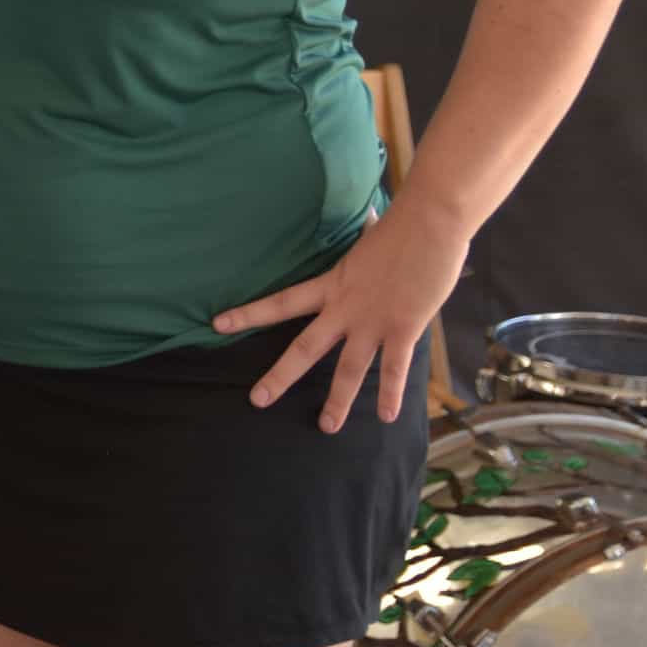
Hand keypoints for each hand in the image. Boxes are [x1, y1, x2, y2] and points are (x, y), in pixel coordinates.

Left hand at [215, 198, 470, 431]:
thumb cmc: (400, 227)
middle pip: (304, 347)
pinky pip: (394, 368)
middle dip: (280, 376)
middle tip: (257, 399)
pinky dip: (390, 393)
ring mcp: (373, 321)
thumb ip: (361, 239)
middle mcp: (344, 307)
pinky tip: (385, 416)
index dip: (248, 314)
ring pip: (348, 368)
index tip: (217, 324)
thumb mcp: (366, 238)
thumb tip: (368, 219)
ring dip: (338, 401)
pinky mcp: (404, 328)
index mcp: (330, 284)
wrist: (429, 223)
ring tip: (326, 427)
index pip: (280, 302)